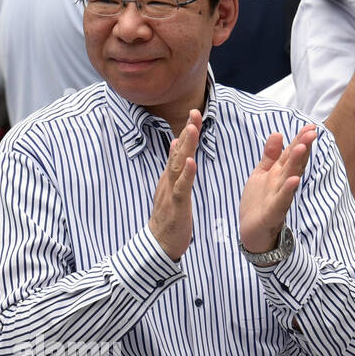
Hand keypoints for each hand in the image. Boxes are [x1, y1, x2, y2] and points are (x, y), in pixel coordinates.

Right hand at [149, 109, 199, 260]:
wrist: (159, 243)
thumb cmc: (168, 216)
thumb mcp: (171, 187)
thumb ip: (174, 166)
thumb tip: (175, 144)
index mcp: (170, 176)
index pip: (178, 149)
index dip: (186, 131)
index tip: (195, 112)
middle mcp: (168, 180)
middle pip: (178, 152)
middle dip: (187, 131)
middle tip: (194, 112)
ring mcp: (170, 192)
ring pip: (178, 165)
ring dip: (185, 146)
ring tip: (192, 129)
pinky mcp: (176, 205)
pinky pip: (181, 187)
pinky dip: (187, 174)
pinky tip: (192, 162)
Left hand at [239, 124, 317, 254]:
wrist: (253, 232)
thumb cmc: (259, 201)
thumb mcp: (262, 174)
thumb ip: (270, 155)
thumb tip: (277, 133)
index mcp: (279, 174)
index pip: (291, 154)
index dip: (300, 140)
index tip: (311, 126)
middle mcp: (282, 184)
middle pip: (294, 163)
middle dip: (302, 147)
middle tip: (312, 131)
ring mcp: (279, 198)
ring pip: (289, 178)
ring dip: (296, 164)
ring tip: (302, 148)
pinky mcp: (273, 212)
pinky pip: (281, 200)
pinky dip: (287, 190)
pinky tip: (293, 180)